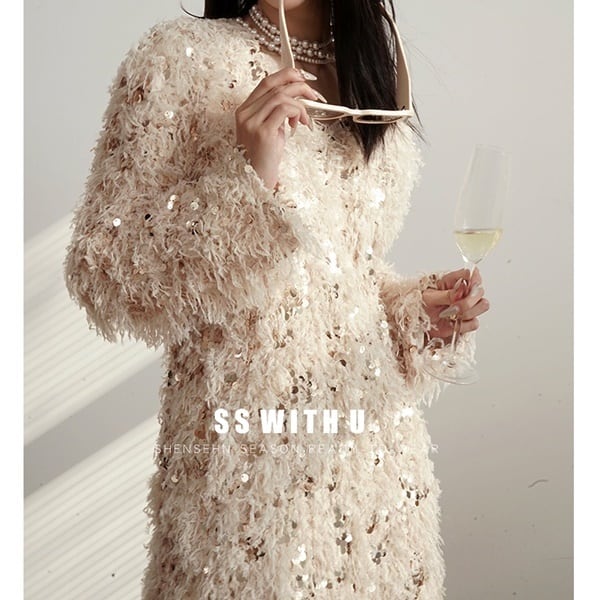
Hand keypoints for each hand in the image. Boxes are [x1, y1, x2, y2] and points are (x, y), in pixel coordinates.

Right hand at [234, 67, 320, 188]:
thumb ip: (277, 114)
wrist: (254, 180)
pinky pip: (285, 109)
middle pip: (275, 86)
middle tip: (313, 96)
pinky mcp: (263, 132)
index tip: (302, 78)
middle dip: (299, 86)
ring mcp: (252, 122)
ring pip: (282, 97)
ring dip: (300, 105)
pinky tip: (299, 124)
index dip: (286, 75)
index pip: (266, 82)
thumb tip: (297, 101)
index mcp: (245, 110)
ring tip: (304, 119)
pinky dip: (298, 113)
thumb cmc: (263, 159)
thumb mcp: (270, 131)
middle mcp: (246, 114)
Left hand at [422, 267, 489, 343]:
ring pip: (483, 305)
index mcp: (454, 280)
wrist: (420, 322)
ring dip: (466, 313)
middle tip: (453, 307)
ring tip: (450, 315)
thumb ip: (446, 294)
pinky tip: (452, 323)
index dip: (471, 279)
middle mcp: (465, 291)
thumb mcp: (429, 298)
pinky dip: (463, 325)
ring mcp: (469, 305)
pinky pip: (475, 322)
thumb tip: (461, 288)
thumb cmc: (422, 305)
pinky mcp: (469, 319)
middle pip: (480, 290)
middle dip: (468, 302)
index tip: (463, 288)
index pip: (472, 272)